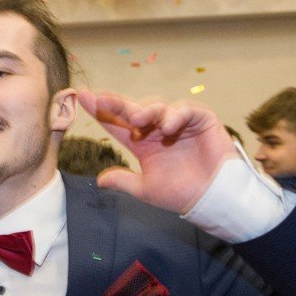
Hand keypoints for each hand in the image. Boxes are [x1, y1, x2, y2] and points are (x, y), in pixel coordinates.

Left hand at [77, 90, 233, 213]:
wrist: (213, 199)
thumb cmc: (183, 194)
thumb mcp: (147, 189)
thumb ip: (124, 181)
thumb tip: (99, 180)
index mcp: (144, 144)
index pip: (118, 125)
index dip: (102, 111)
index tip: (83, 97)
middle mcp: (158, 130)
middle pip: (134, 110)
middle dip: (117, 104)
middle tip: (102, 100)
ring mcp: (179, 122)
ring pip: (157, 107)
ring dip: (145, 111)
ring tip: (137, 120)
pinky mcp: (200, 119)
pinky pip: (185, 110)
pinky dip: (175, 115)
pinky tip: (167, 127)